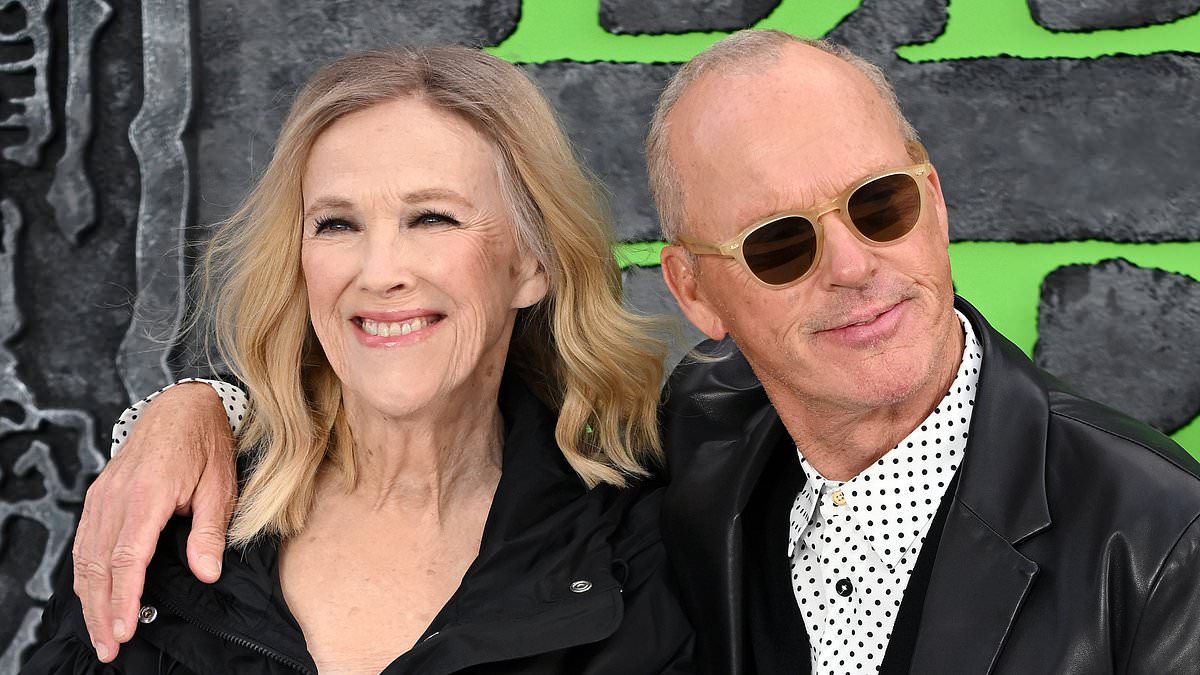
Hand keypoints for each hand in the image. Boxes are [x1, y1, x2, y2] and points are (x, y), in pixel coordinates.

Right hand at [72, 382, 236, 661]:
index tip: (124, 629)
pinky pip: (85, 542)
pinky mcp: (99, 497)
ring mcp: (102, 496)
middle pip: (98, 565)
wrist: (182, 406)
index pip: (127, 558)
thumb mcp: (220, 486)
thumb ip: (209, 531)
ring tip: (100, 633)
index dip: (123, 598)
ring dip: (90, 598)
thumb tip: (206, 573)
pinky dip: (86, 574)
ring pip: (86, 557)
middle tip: (109, 647)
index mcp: (147, 495)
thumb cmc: (206, 444)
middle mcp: (115, 497)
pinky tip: (93, 596)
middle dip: (101, 611)